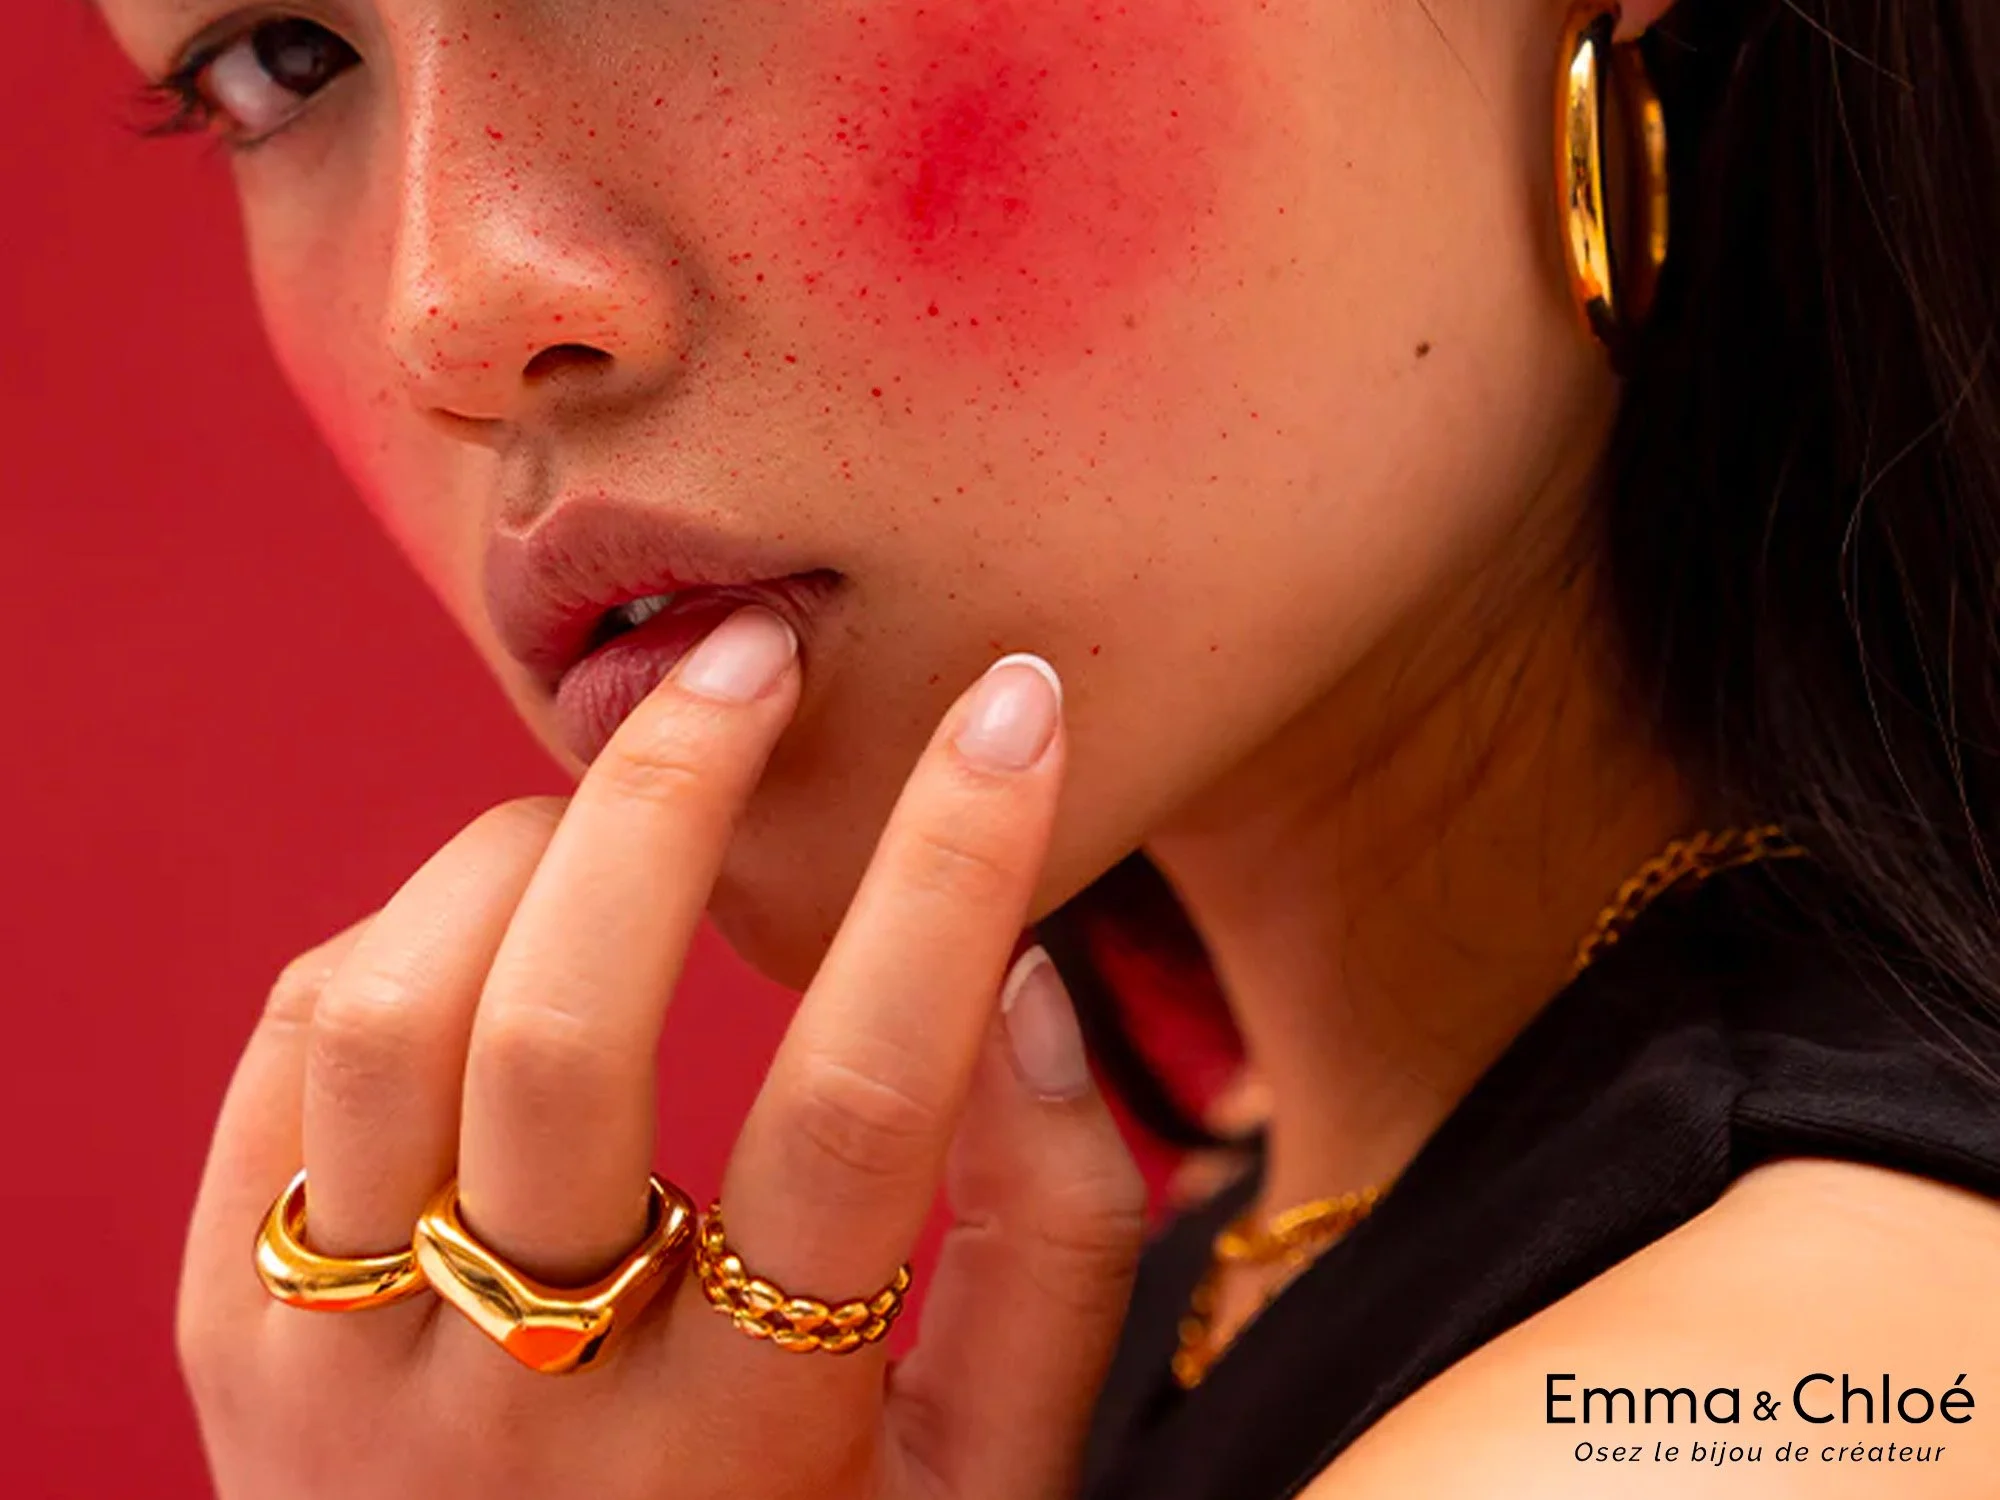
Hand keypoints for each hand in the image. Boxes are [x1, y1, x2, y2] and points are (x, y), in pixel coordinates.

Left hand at [178, 605, 1147, 1499]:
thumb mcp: (977, 1481)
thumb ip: (1045, 1250)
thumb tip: (1018, 980)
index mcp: (745, 1454)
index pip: (858, 1110)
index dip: (952, 874)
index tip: (1014, 707)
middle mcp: (516, 1421)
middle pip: (568, 1029)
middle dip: (676, 788)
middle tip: (758, 656)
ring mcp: (338, 1382)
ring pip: (393, 1014)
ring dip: (526, 852)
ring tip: (621, 810)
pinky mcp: (233, 1341)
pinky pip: (287, 1052)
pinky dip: (406, 932)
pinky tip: (504, 931)